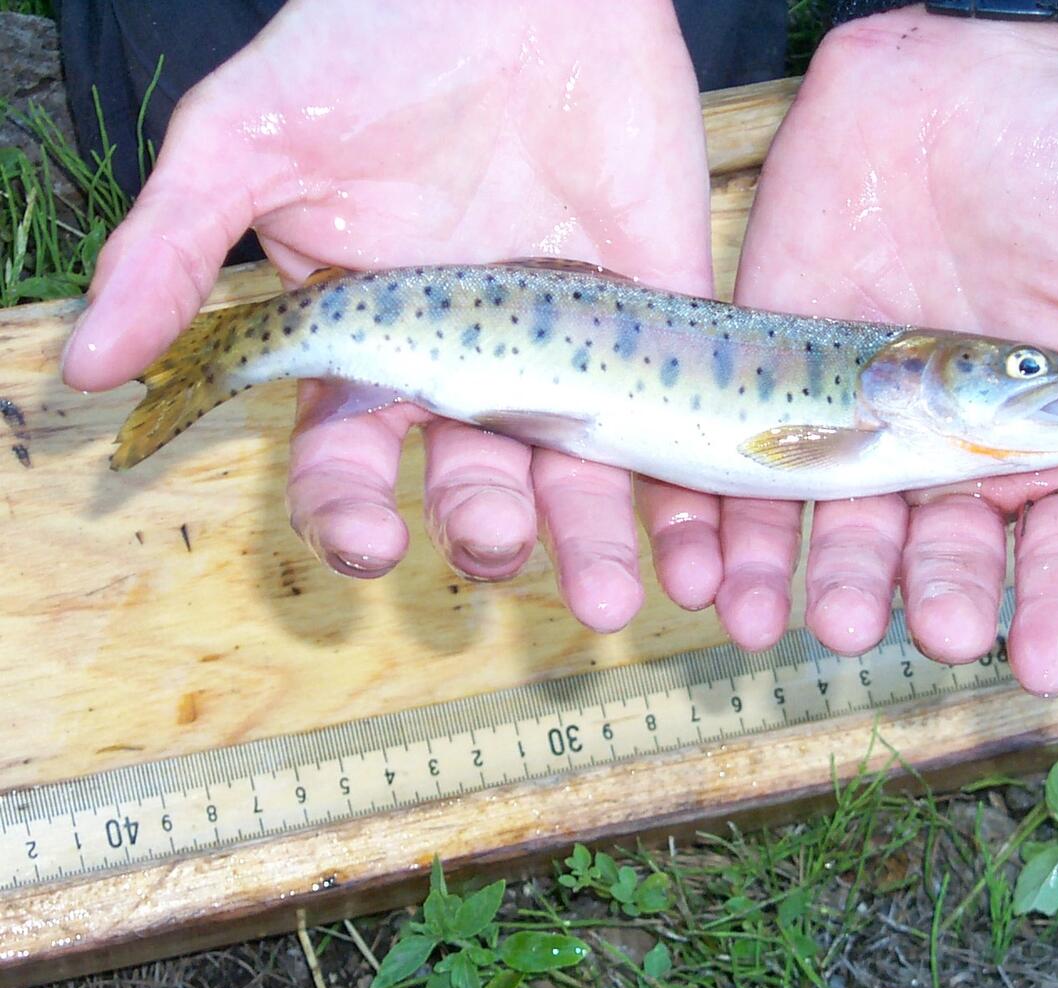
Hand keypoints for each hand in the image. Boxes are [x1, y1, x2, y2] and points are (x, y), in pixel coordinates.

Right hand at [60, 0, 714, 631]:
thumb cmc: (373, 42)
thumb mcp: (250, 135)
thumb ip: (175, 248)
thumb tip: (88, 367)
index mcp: (372, 345)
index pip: (349, 460)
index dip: (351, 514)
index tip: (372, 547)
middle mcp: (470, 368)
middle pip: (477, 483)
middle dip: (489, 529)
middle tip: (502, 548)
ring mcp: (569, 351)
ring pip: (581, 476)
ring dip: (601, 546)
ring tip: (621, 600)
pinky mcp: (659, 321)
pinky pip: (676, 421)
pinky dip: (695, 495)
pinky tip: (709, 555)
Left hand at [727, 8, 1057, 692]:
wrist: (951, 79)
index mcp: (1050, 449)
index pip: (1057, 554)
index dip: (1053, 610)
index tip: (1043, 667)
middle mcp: (952, 453)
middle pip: (941, 552)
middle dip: (935, 595)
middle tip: (932, 628)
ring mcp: (859, 422)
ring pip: (842, 530)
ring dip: (831, 583)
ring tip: (821, 623)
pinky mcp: (777, 383)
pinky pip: (751, 471)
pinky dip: (735, 530)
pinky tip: (725, 581)